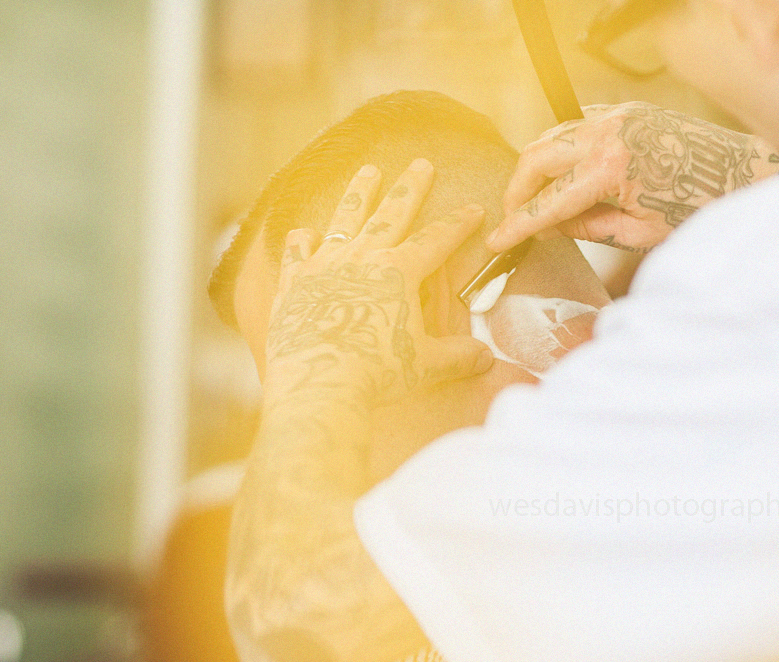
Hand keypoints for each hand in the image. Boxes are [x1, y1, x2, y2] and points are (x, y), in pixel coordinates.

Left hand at [265, 159, 493, 406]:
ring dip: (360, 194)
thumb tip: (486, 359)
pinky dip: (301, 242)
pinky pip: (297, 253)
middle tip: (421, 164)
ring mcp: (324, 266)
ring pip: (345, 219)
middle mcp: (362, 258)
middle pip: (391, 213)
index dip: (458, 224)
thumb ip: (458, 357)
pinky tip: (302, 233)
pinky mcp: (293, 283)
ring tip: (368, 171)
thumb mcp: (426, 366)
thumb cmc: (376, 374)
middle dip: (411, 188)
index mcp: (399, 272)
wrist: (318, 381)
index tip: (474, 208)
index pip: (437, 239)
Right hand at [487, 101, 778, 253]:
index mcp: (611, 170)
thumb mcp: (638, 233)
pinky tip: (563, 172)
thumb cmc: (698, 208)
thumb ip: (586, 228)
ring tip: (534, 196)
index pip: (548, 202)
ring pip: (553, 135)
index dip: (518, 225)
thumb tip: (549, 229)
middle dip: (518, 189)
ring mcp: (618, 115)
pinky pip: (578, 123)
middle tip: (512, 216)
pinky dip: (563, 146)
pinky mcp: (627, 109)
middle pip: (537, 158)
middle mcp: (609, 134)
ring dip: (536, 165)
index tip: (497, 240)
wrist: (742, 174)